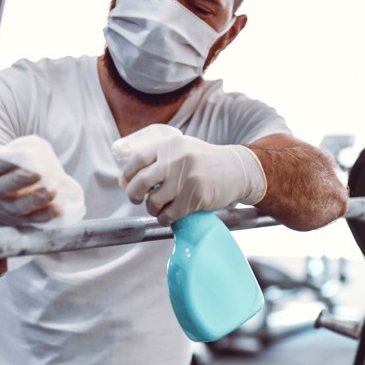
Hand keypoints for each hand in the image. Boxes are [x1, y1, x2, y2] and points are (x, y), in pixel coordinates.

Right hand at [0, 136, 84, 227]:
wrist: (0, 205)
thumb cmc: (7, 177)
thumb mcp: (4, 165)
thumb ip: (16, 156)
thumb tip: (39, 149)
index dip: (7, 162)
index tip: (24, 156)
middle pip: (2, 189)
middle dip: (20, 180)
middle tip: (38, 174)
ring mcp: (3, 211)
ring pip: (18, 208)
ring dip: (36, 199)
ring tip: (53, 191)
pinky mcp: (17, 223)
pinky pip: (32, 221)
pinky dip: (46, 215)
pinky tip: (57, 209)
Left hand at [117, 127, 265, 224]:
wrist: (237, 169)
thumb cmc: (205, 161)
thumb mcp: (182, 148)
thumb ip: (159, 157)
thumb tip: (127, 177)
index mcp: (170, 145)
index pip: (137, 159)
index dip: (127, 174)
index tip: (126, 183)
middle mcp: (177, 160)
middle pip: (141, 182)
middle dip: (134, 195)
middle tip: (137, 199)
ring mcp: (187, 179)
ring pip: (154, 202)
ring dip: (152, 209)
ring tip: (160, 208)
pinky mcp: (196, 197)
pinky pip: (169, 214)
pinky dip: (165, 219)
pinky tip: (170, 216)